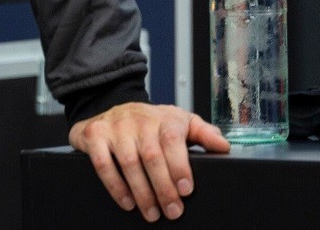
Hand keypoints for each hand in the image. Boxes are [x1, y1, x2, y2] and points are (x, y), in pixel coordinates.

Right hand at [69, 102, 229, 221]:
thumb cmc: (151, 122)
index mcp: (164, 117)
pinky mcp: (95, 135)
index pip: (173, 140)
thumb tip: (224, 146)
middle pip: (152, 155)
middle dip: (164, 187)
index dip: (179, 165)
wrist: (112, 106)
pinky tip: (127, 202)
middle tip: (172, 211)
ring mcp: (116, 126)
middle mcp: (140, 119)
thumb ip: (203, 133)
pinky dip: (115, 185)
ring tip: (152, 213)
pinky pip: (103, 163)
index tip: (186, 189)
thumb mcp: (180, 122)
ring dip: (142, 192)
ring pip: (129, 162)